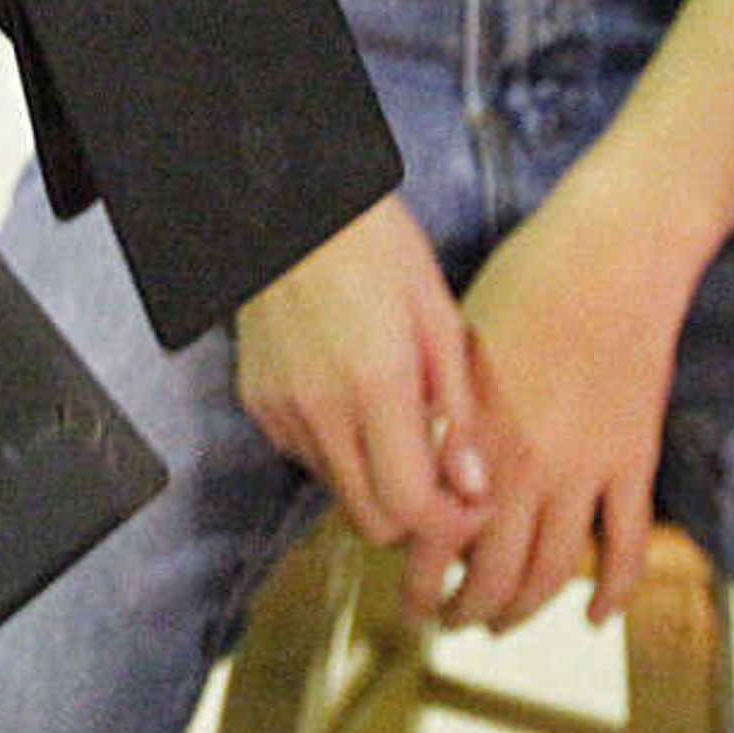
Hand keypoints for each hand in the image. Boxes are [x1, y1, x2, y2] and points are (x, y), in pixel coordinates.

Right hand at [233, 192, 491, 605]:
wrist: (293, 207)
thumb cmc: (376, 248)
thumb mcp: (440, 318)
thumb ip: (459, 410)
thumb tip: (474, 486)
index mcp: (376, 386)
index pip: (411, 509)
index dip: (451, 525)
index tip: (473, 503)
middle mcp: (320, 408)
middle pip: (371, 521)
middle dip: (415, 518)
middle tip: (445, 484)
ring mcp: (281, 408)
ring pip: (338, 492)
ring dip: (377, 483)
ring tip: (402, 432)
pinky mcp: (258, 401)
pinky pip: (308, 456)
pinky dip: (340, 451)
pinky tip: (357, 407)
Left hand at [437, 187, 695, 632]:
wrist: (611, 257)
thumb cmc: (524, 285)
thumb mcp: (456, 349)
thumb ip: (442, 420)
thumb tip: (417, 469)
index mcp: (474, 436)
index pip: (436, 537)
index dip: (420, 576)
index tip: (409, 592)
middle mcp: (526, 466)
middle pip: (493, 572)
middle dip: (465, 608)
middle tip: (449, 621)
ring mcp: (586, 469)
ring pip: (553, 572)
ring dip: (524, 610)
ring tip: (500, 624)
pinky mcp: (635, 462)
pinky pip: (627, 547)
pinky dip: (612, 592)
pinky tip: (592, 617)